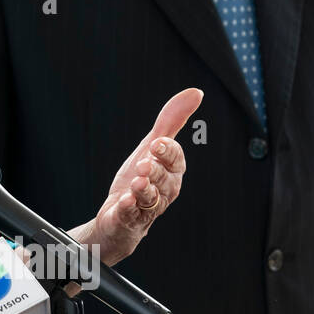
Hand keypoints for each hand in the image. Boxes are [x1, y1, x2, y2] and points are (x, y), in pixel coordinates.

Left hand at [71, 88, 201, 267]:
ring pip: (151, 199)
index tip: (157, 143)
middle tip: (144, 164)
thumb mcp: (152, 146)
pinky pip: (131, 215)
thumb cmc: (139, 177)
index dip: (168, 151)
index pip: (176, 160)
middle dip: (156, 171)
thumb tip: (195, 93)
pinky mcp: (128, 220)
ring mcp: (146, 207)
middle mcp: (164, 191)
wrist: (118, 214)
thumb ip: (172, 121)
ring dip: (144, 190)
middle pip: (165, 181)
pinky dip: (128, 208)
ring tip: (136, 183)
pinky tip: (124, 201)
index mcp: (171, 172)